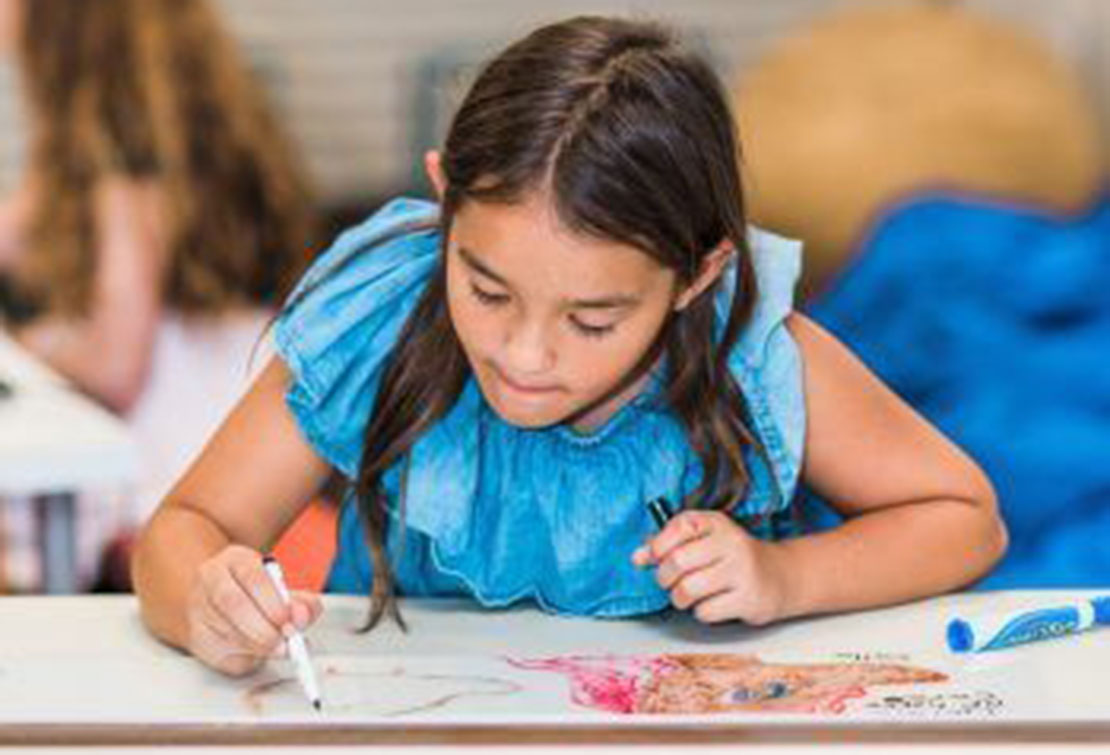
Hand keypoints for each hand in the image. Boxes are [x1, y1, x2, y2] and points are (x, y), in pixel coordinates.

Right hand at [186, 545, 322, 675]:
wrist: (216, 600)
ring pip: (226, 631)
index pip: (253, 577)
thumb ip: (301, 601)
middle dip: (265, 629)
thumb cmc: (254, 594)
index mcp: (234, 559)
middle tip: (286, 642)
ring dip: (257, 646)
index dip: (274, 603)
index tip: (291, 621)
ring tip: (278, 648)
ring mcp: (197, 607)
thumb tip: (303, 615)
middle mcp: (209, 579)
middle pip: (234, 604)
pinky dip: (244, 657)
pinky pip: (219, 653)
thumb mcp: (281, 588)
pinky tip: (257, 653)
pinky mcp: (194, 636)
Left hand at [632, 510, 789, 625]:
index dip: (658, 546)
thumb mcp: (702, 540)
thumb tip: (638, 557)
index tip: (656, 557)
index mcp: (716, 523)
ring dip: (679, 598)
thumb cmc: (730, 558)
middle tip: (670, 582)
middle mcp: (731, 542)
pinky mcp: (748, 598)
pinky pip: (706, 611)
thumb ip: (667, 545)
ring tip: (688, 595)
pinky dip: (702, 612)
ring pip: (688, 589)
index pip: (679, 526)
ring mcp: (742, 570)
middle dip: (664, 577)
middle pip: (678, 561)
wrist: (778, 577)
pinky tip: (713, 603)